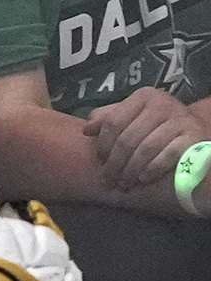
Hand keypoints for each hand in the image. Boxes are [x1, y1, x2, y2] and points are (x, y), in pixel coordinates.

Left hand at [84, 86, 210, 195]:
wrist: (193, 129)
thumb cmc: (154, 125)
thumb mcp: (132, 116)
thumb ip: (108, 118)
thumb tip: (87, 129)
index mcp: (143, 97)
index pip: (113, 122)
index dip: (103, 144)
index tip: (100, 160)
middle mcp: (163, 104)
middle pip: (128, 138)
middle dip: (115, 163)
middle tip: (109, 179)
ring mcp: (180, 119)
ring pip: (146, 148)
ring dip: (131, 169)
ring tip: (124, 183)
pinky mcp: (193, 136)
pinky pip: (168, 154)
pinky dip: (152, 168)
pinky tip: (143, 178)